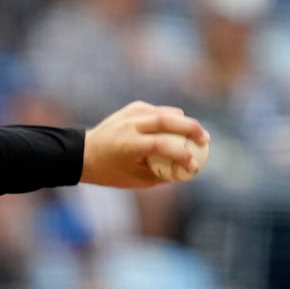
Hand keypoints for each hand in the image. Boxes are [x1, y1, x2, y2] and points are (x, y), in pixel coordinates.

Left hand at [81, 101, 210, 188]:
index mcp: (128, 145)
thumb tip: (188, 171)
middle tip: (206, 140)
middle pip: (168, 120)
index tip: (194, 165)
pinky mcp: (132, 108)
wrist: (83, 153)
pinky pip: (158, 111)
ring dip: (184, 122)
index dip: (181, 154)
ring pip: (165, 112)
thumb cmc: (111, 172)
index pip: (161, 145)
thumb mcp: (135, 180)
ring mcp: (131, 113)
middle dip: (192, 129)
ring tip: (197, 135)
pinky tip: (177, 129)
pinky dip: (171, 118)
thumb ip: (162, 175)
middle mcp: (130, 125)